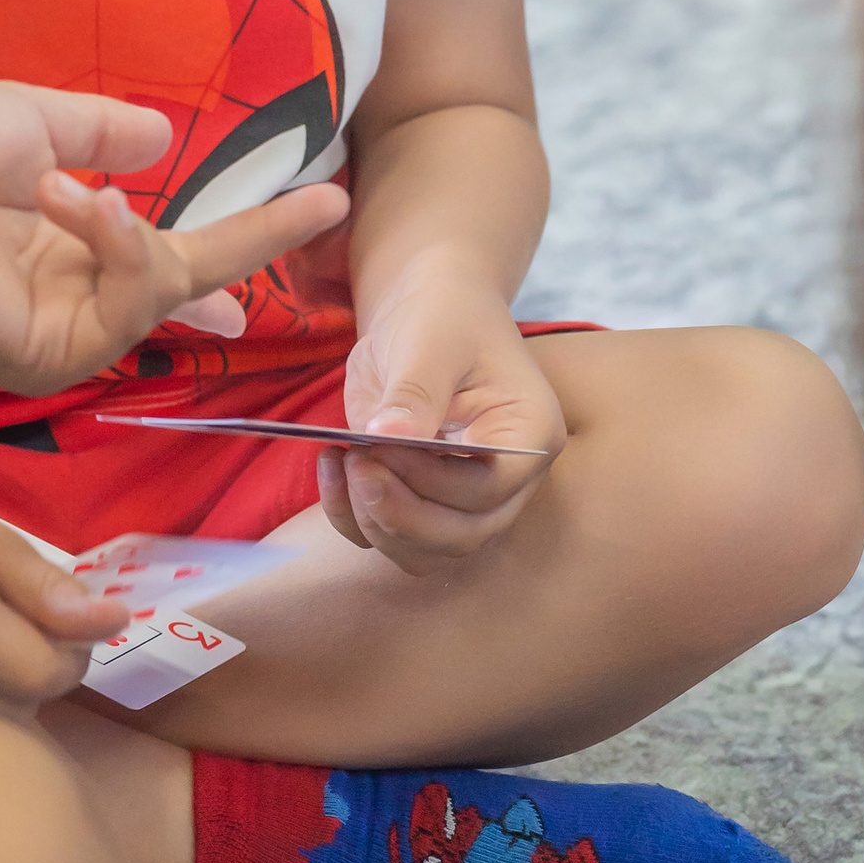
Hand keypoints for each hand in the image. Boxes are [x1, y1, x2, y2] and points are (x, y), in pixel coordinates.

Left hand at [0, 79, 349, 398]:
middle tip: (328, 202)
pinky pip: (126, 299)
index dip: (231, 242)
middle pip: (183, 279)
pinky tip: (64, 202)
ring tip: (64, 188)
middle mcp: (65, 293)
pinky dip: (110, 244)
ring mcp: (61, 331)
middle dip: (257, 244)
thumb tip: (164, 140)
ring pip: (160, 286)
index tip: (307, 213)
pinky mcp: (54, 356)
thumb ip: (103, 131)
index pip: (159, 248)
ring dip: (128, 233)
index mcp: (57, 239)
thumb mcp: (35, 120)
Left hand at [320, 271, 564, 572]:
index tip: (381, 445)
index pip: (488, 488)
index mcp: (530, 435)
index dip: (431, 480)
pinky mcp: (420, 501)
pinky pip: (388, 538)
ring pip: (424, 552)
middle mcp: (506, 480)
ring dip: (374, 521)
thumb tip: (387, 436)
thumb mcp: (431, 340)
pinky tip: (332, 467)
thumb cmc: (442, 316)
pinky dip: (351, 517)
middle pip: (461, 535)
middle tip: (358, 464)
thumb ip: (416, 392)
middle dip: (401, 512)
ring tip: (343, 461)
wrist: (425, 310)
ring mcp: (463, 499)